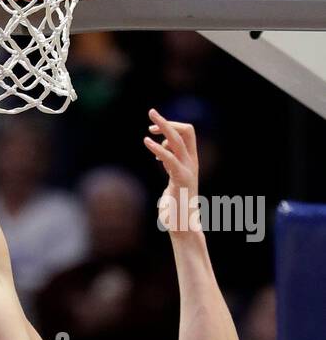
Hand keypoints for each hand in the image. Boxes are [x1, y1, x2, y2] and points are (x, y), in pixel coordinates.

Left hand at [145, 109, 200, 235]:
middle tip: (151, 112)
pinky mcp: (181, 179)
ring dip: (164, 126)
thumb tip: (161, 157)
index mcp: (190, 162)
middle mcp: (191, 162)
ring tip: (149, 120)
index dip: (170, 128)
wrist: (183, 226)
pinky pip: (170, 158)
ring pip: (179, 140)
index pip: (185, 134)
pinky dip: (158, 148)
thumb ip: (169, 167)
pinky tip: (147, 142)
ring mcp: (188, 170)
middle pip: (186, 131)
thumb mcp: (172, 182)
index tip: (151, 132)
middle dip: (167, 120)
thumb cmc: (175, 208)